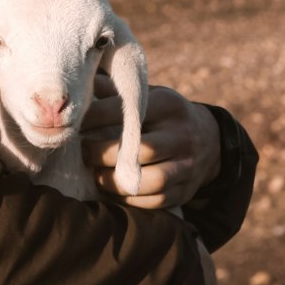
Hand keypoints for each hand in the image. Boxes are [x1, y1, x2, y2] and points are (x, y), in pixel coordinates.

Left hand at [82, 82, 220, 208]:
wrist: (208, 140)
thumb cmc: (163, 115)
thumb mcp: (147, 96)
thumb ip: (114, 92)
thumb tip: (78, 83)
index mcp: (169, 105)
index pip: (128, 111)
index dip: (96, 118)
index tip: (76, 124)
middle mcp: (182, 135)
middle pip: (141, 150)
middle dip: (103, 154)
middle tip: (84, 152)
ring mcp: (187, 165)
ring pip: (150, 181)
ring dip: (115, 182)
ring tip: (97, 174)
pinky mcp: (185, 191)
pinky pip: (154, 201)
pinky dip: (128, 199)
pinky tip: (113, 189)